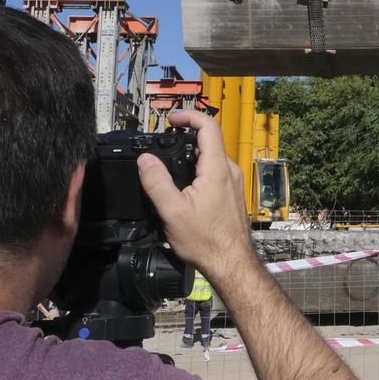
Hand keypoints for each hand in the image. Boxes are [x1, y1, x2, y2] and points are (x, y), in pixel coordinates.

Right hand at [137, 109, 254, 281]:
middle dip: (186, 138)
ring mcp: (233, 183)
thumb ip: (157, 182)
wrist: (231, 263)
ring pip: (212, 157)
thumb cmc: (207, 241)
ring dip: (192, 155)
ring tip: (171, 167)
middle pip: (209, 141)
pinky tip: (185, 187)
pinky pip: (215, 171)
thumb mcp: (173, 212)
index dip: (189, 116)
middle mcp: (230, 171)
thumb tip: (145, 160)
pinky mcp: (232, 194)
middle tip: (165, 144)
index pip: (208, 126)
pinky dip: (199, 169)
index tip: (171, 119)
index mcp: (217, 169)